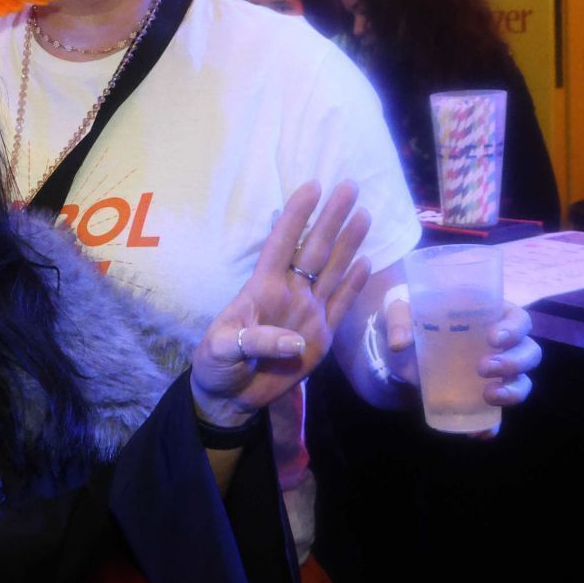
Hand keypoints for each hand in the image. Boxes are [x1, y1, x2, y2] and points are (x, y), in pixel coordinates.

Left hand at [192, 181, 372, 426]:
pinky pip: (341, 304)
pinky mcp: (321, 336)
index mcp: (261, 288)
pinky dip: (355, 284)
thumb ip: (253, 341)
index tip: (312, 186)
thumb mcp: (221, 350)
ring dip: (348, 242)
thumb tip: (294, 341)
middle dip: (331, 217)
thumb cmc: (216, 366)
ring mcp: (307, 312)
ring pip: (332, 270)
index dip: (296, 215)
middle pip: (314, 248)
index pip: (282, 243)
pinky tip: (367, 260)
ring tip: (364, 213)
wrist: (231, 397)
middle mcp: (288, 292)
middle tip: (349, 185)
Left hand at [384, 295, 542, 424]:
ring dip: (512, 392)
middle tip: (483, 368)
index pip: (518, 320)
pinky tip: (480, 432)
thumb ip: (400, 321)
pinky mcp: (482, 399)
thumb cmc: (413, 321)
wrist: (402, 352)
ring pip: (521, 383)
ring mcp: (497, 375)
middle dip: (513, 362)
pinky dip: (492, 426)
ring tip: (488, 396)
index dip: (514, 329)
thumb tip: (399, 343)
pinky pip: (496, 416)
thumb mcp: (401, 313)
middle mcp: (503, 346)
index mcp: (492, 317)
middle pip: (529, 353)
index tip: (492, 338)